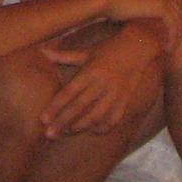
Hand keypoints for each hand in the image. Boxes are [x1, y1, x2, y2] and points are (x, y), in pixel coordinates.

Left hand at [40, 45, 156, 136]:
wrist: (139, 47)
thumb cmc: (108, 49)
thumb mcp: (86, 52)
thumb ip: (64, 56)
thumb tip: (42, 51)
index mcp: (90, 71)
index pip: (69, 93)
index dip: (55, 107)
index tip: (43, 120)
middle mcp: (102, 83)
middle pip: (79, 107)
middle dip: (63, 122)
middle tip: (49, 135)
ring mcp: (115, 93)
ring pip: (96, 116)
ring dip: (81, 126)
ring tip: (68, 132)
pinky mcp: (126, 99)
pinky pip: (114, 118)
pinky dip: (103, 127)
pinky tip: (92, 130)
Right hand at [94, 0, 181, 41]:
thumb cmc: (112, 4)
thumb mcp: (131, 4)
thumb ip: (141, 8)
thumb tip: (143, 19)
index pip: (172, 3)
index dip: (172, 20)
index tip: (167, 35)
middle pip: (178, 11)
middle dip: (177, 28)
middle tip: (171, 45)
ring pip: (177, 20)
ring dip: (175, 36)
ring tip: (168, 49)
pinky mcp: (162, 6)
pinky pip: (173, 25)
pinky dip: (172, 37)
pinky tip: (166, 48)